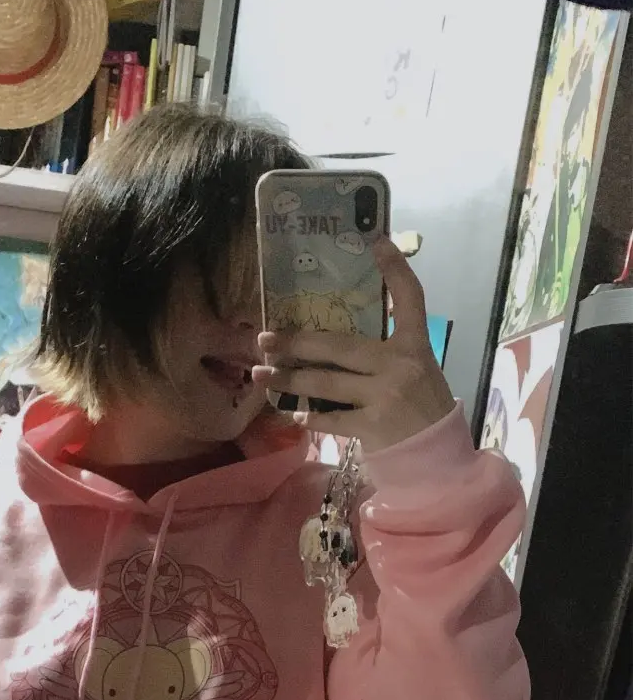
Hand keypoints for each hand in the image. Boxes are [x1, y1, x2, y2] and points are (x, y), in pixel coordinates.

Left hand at [253, 237, 455, 453]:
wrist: (438, 457)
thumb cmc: (424, 410)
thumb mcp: (418, 370)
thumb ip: (388, 351)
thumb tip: (338, 340)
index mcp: (415, 346)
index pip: (410, 298)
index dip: (395, 268)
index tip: (375, 242)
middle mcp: (399, 366)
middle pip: (339, 346)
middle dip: (297, 343)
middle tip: (266, 339)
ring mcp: (384, 397)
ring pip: (326, 383)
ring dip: (289, 380)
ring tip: (261, 375)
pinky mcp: (373, 427)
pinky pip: (332, 418)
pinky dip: (310, 416)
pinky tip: (292, 413)